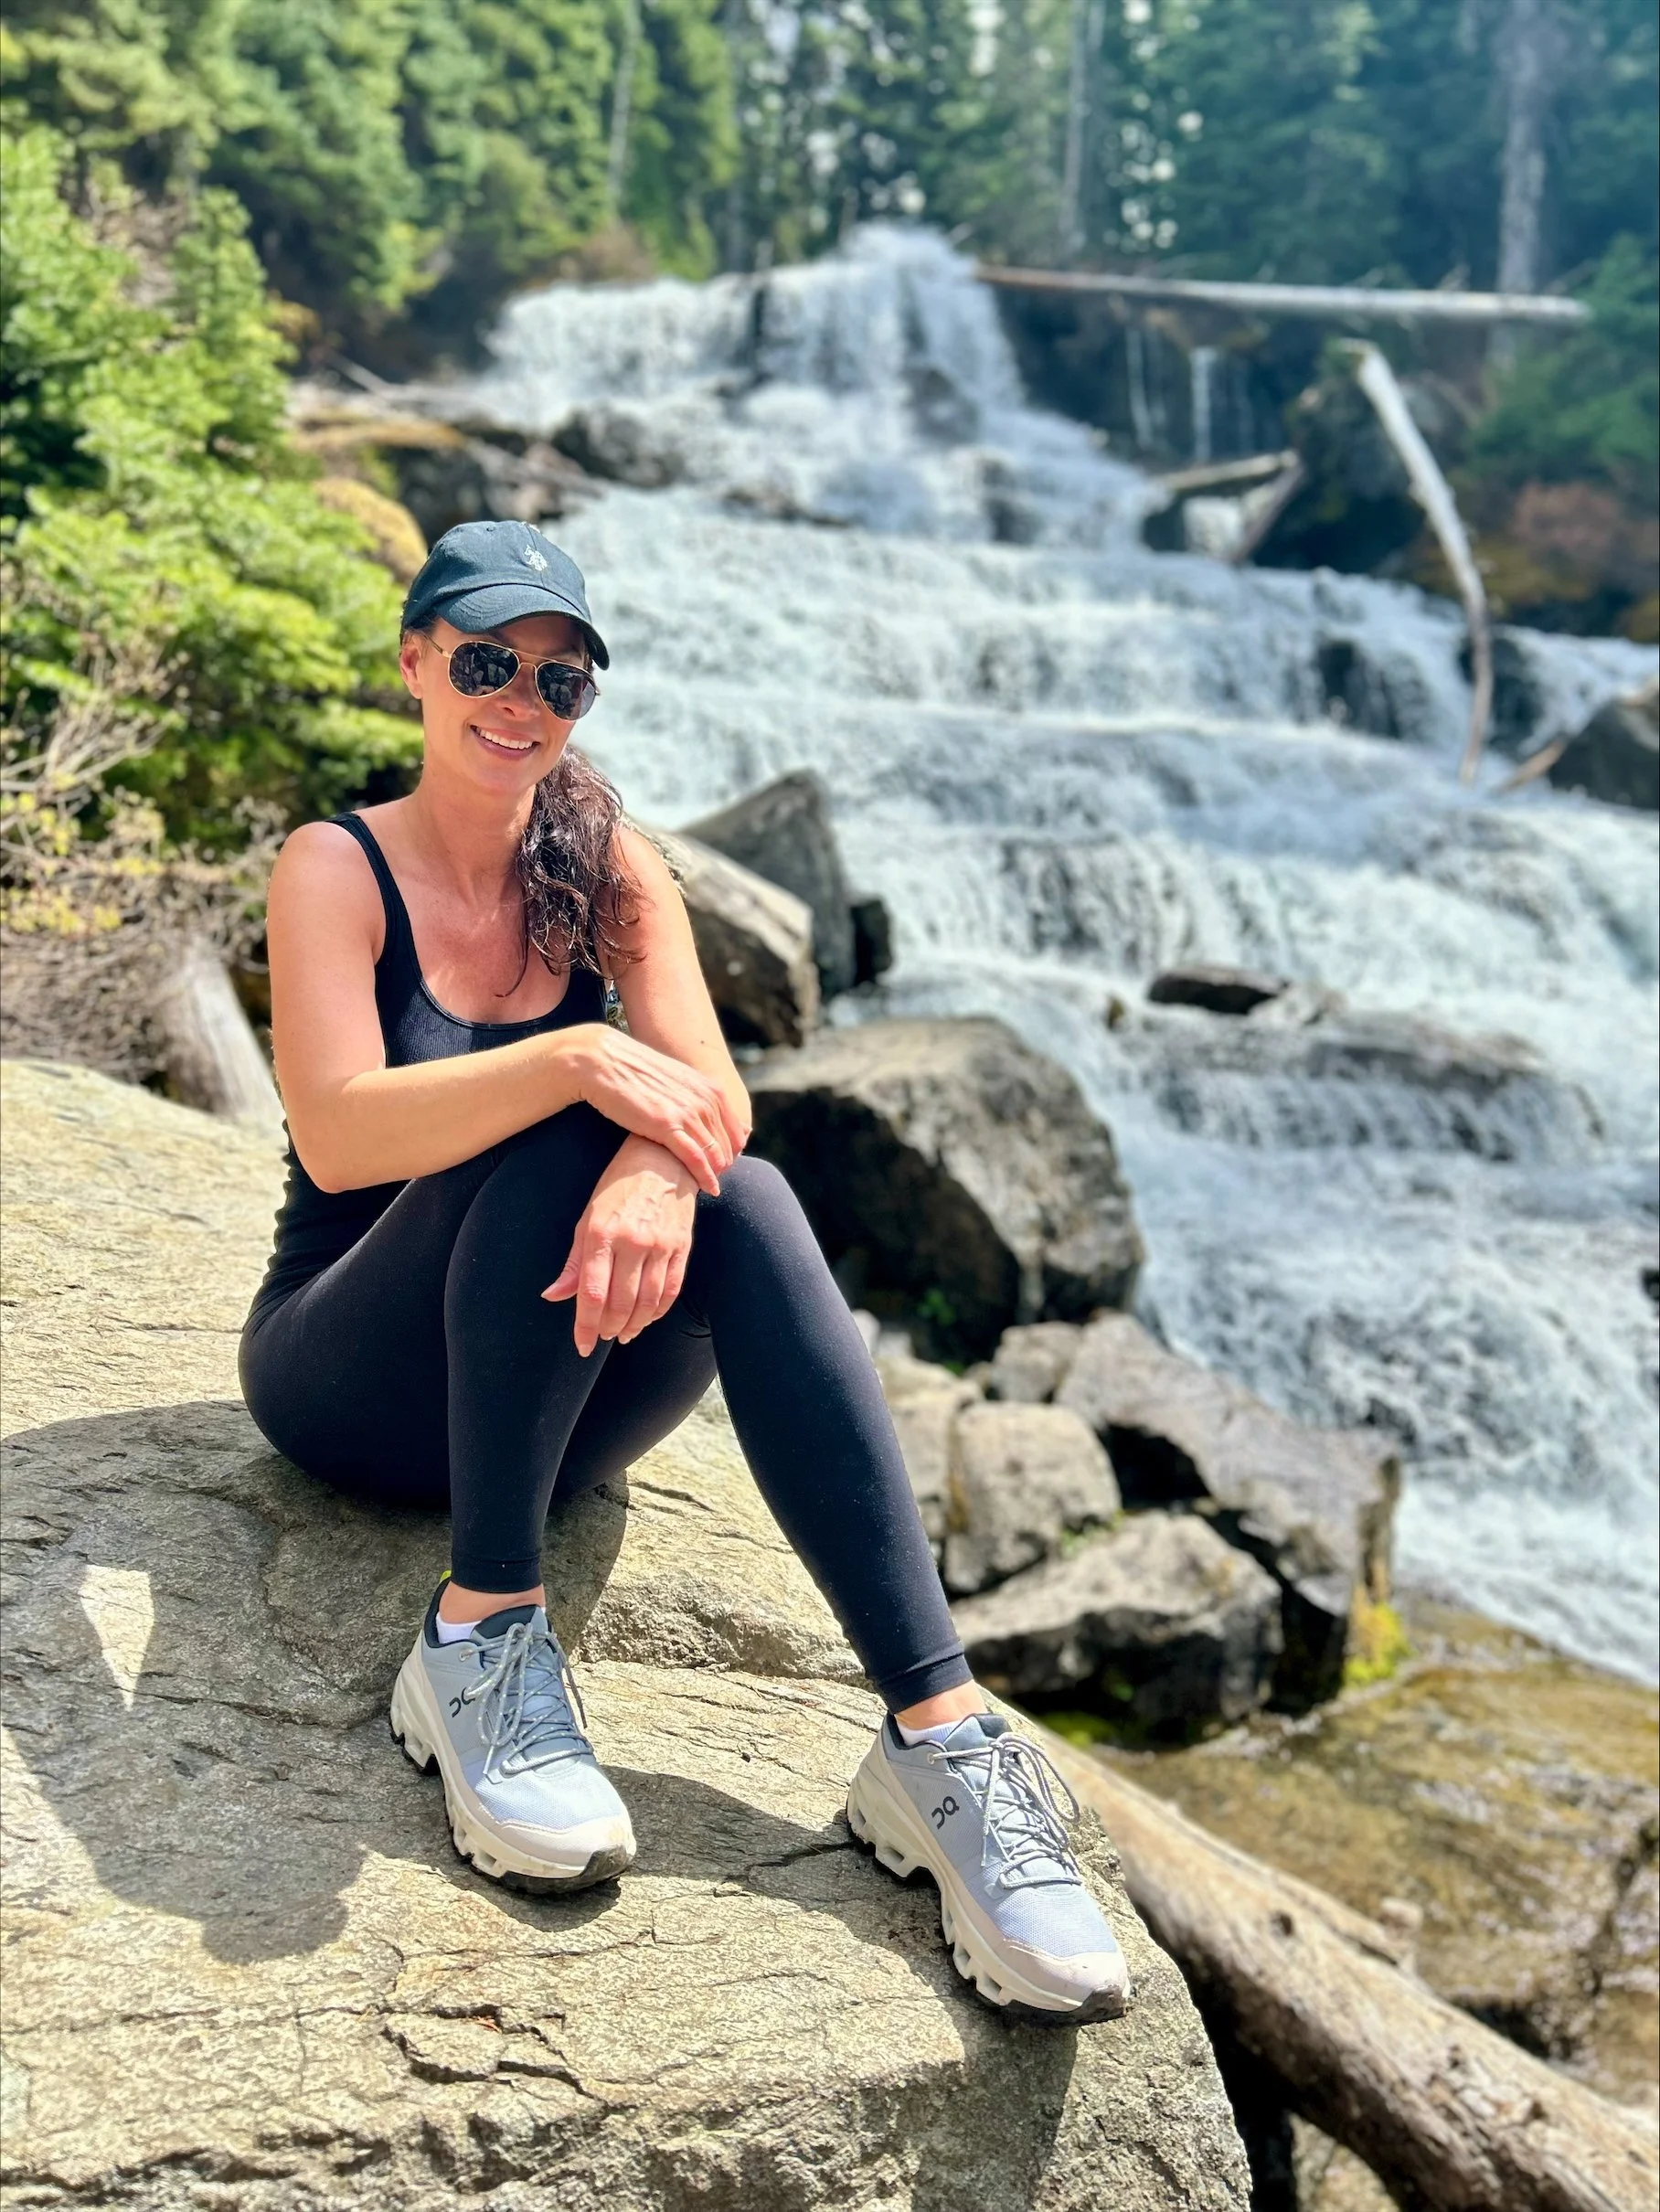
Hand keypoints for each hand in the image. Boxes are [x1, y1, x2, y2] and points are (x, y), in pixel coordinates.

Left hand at [542, 1137, 696, 1354]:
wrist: (662, 1158)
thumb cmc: (617, 1187)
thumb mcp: (588, 1218)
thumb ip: (574, 1262)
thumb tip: (554, 1296)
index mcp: (602, 1234)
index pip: (591, 1293)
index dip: (585, 1326)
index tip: (582, 1347)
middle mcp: (633, 1241)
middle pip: (621, 1303)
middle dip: (609, 1327)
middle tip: (602, 1336)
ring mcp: (661, 1245)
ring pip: (648, 1302)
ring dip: (635, 1325)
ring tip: (624, 1333)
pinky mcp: (683, 1246)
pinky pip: (671, 1289)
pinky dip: (659, 1310)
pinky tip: (647, 1317)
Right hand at [564, 1027, 745, 1196]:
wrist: (604, 1062)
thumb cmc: (636, 1074)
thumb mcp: (677, 1080)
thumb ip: (696, 1096)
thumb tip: (704, 1114)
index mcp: (711, 1089)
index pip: (737, 1131)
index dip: (732, 1153)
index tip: (720, 1165)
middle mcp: (706, 1100)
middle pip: (729, 1146)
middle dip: (723, 1166)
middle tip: (712, 1180)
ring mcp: (688, 1112)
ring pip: (716, 1155)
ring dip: (715, 1175)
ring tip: (708, 1187)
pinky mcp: (667, 1125)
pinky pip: (697, 1159)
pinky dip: (705, 1177)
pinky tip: (708, 1189)